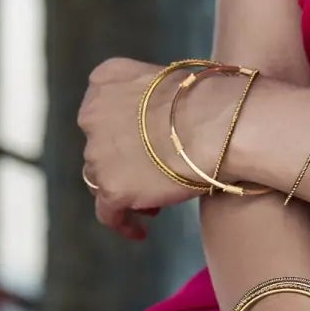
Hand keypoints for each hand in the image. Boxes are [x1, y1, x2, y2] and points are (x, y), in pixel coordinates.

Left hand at [76, 56, 253, 235]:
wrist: (217, 124)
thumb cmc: (209, 100)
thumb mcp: (168, 81)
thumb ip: (149, 100)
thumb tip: (158, 126)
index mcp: (105, 80)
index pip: (103, 111)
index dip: (121, 131)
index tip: (140, 144)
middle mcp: (92, 114)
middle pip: (100, 147)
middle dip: (122, 162)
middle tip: (151, 174)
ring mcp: (97, 153)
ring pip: (101, 179)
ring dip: (124, 189)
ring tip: (153, 203)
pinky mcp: (111, 189)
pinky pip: (108, 214)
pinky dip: (122, 222)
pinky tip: (140, 231)